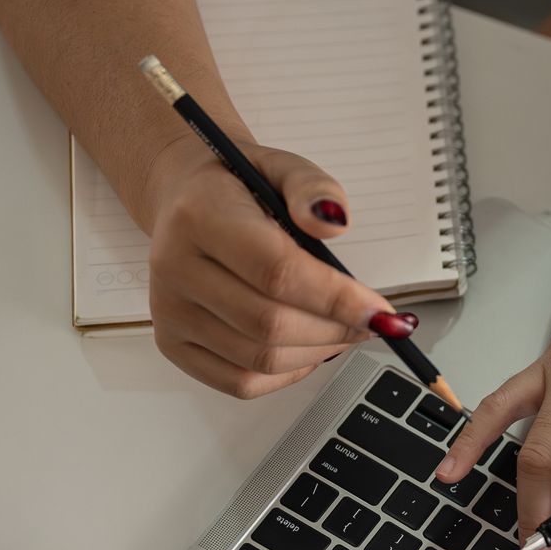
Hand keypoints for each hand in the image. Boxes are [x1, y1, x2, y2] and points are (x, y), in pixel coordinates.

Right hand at [136, 134, 397, 397]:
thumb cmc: (239, 188)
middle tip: (372, 322)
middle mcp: (175, 269)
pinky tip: (310, 349)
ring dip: (318, 352)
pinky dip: (288, 375)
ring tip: (346, 331)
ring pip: (259, 360)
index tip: (381, 312)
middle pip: (270, 324)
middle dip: (336, 330)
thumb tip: (335, 223)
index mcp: (199, 218)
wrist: (184, 200)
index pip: (276, 272)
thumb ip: (314, 188)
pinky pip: (240, 382)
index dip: (337, 299)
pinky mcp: (173, 343)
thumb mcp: (283, 167)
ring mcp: (169, 312)